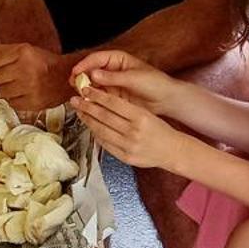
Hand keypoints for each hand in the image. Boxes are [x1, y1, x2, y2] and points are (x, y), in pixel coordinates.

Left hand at [0, 42, 73, 114]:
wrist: (66, 77)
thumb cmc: (43, 62)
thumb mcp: (24, 50)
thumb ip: (2, 52)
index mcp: (22, 52)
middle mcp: (25, 69)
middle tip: (5, 76)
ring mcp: (28, 87)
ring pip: (1, 91)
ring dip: (5, 89)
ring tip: (18, 84)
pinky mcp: (31, 102)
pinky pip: (11, 103)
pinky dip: (14, 99)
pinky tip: (24, 92)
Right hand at [73, 48, 176, 112]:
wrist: (166, 100)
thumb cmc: (155, 83)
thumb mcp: (134, 78)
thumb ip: (113, 77)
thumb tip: (94, 74)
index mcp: (118, 60)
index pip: (96, 58)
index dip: (84, 64)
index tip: (76, 72)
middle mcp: (112, 70)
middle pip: (91, 70)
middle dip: (81, 76)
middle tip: (74, 84)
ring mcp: (112, 84)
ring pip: (93, 84)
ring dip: (85, 88)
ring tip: (79, 94)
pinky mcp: (113, 96)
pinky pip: (98, 96)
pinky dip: (91, 98)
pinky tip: (87, 102)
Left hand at [73, 90, 189, 171]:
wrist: (172, 151)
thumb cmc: (159, 129)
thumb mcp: (146, 113)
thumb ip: (126, 108)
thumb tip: (103, 98)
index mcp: (141, 116)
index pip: (113, 103)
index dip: (96, 95)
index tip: (86, 90)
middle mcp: (134, 131)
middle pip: (104, 116)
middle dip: (87, 107)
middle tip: (75, 100)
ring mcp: (129, 146)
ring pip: (101, 131)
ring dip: (88, 120)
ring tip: (79, 112)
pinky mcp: (125, 157)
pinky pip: (105, 145)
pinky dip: (96, 135)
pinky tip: (90, 127)